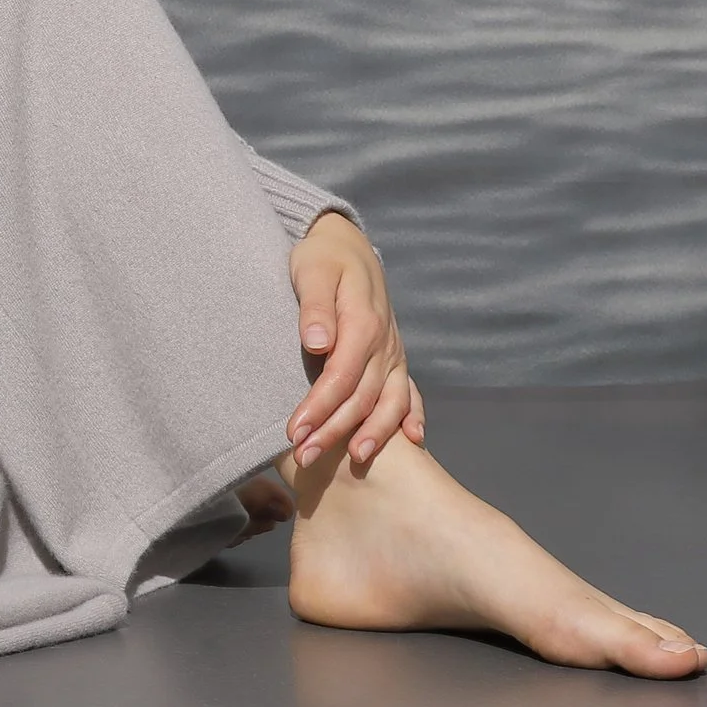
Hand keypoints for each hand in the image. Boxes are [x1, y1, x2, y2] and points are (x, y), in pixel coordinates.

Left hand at [285, 211, 424, 469]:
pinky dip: (412, 416)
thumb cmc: (323, 258)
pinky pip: (410, 390)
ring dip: (374, 434)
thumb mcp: (313, 270)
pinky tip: (412, 440)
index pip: (340, 376)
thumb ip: (315, 306)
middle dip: (336, 431)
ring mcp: (393, 352)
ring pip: (389, 401)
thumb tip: (317, 341)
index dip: (319, 407)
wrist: (347, 244)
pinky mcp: (395, 357)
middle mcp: (384, 343)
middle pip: (363, 397)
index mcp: (363, 323)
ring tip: (355, 461)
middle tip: (305, 458)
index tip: (294, 432)